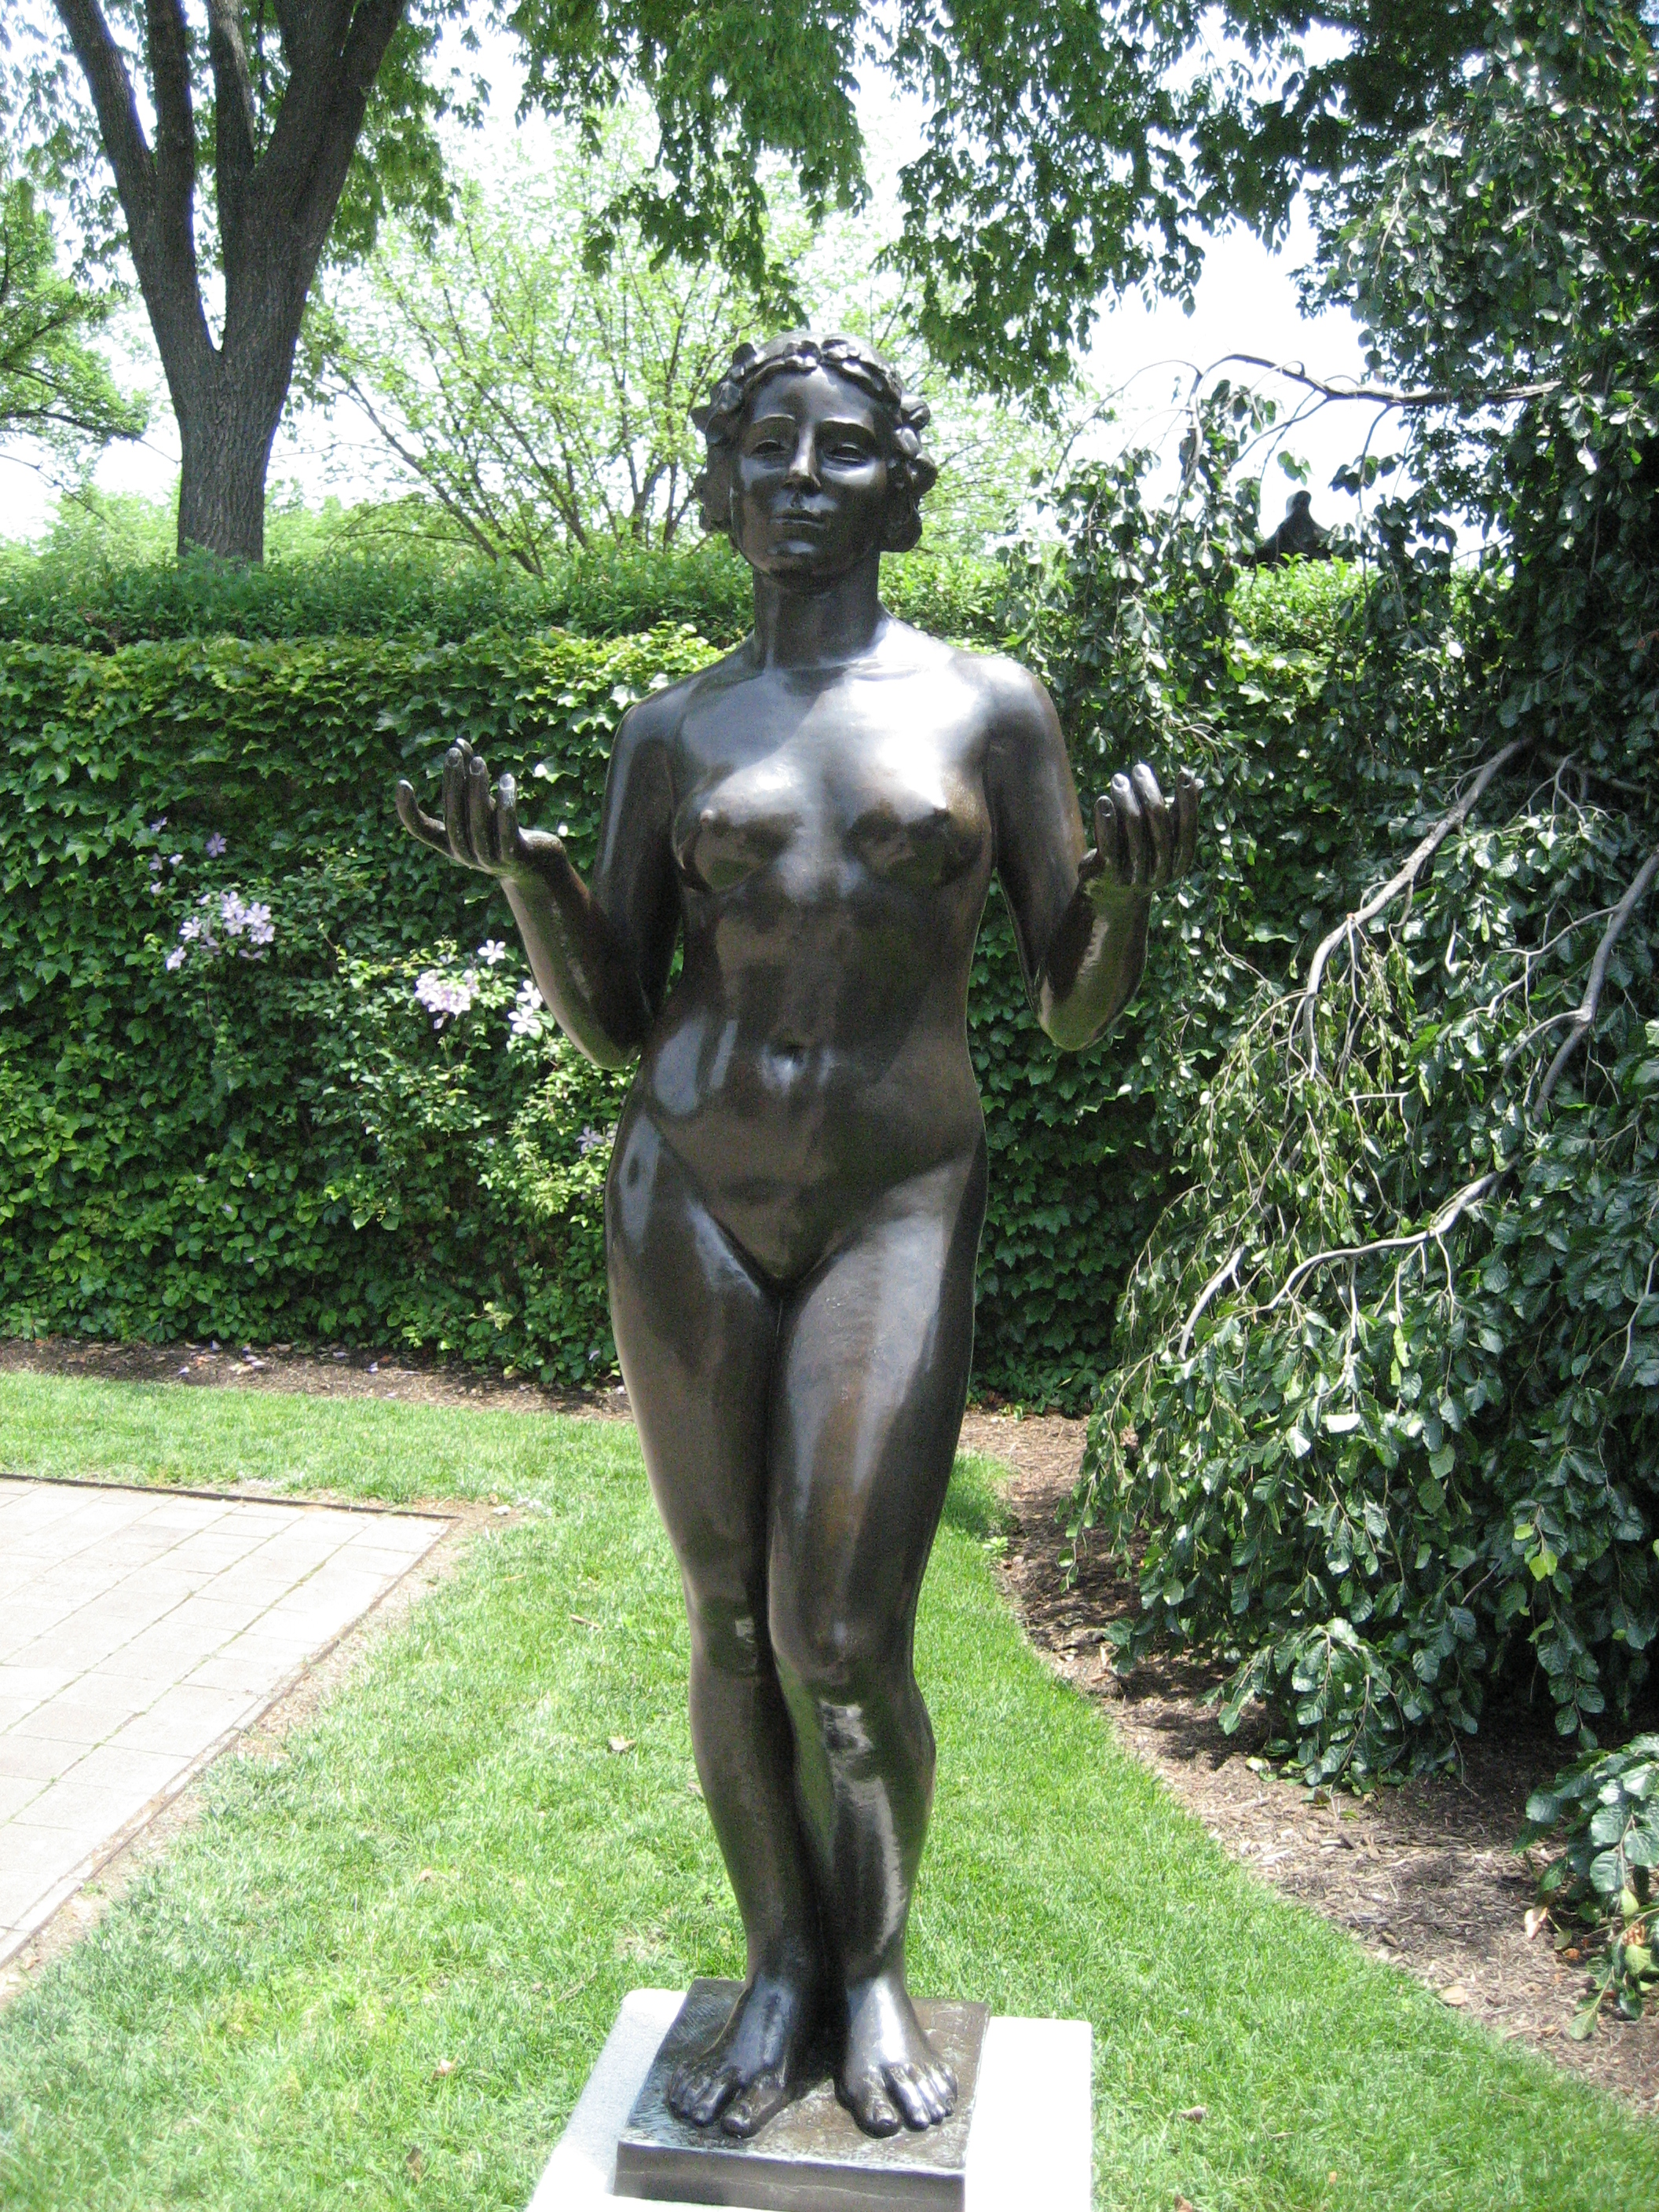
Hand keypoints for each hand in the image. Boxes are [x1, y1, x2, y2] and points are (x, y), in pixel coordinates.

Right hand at [395, 739, 565, 887]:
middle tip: (453, 753)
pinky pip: (507, 829)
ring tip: (479, 762)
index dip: (408, 811)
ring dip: (477, 790)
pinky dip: (505, 805)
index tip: (402, 783)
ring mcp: (489, 859)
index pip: (422, 831)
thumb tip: (458, 742)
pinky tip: (507, 780)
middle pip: (453, 818)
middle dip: (452, 783)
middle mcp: (466, 855)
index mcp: (451, 843)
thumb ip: (469, 777)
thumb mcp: (484, 804)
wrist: (539, 866)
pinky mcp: (514, 857)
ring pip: (478, 823)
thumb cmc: (503, 830)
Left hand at [1080, 762, 1200, 899]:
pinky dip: (1106, 819)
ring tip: (1118, 779)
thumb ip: (1177, 813)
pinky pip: (1109, 843)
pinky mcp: (1110, 874)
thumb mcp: (1160, 839)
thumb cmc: (1140, 857)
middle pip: (1159, 824)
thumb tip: (1199, 782)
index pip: (1187, 828)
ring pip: (1134, 829)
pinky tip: (1103, 799)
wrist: (1110, 897)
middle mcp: (1161, 871)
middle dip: (1150, 792)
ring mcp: (1136, 874)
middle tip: (1139, 769)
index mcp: (1179, 862)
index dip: (1188, 801)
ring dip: (1126, 799)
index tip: (1183, 773)